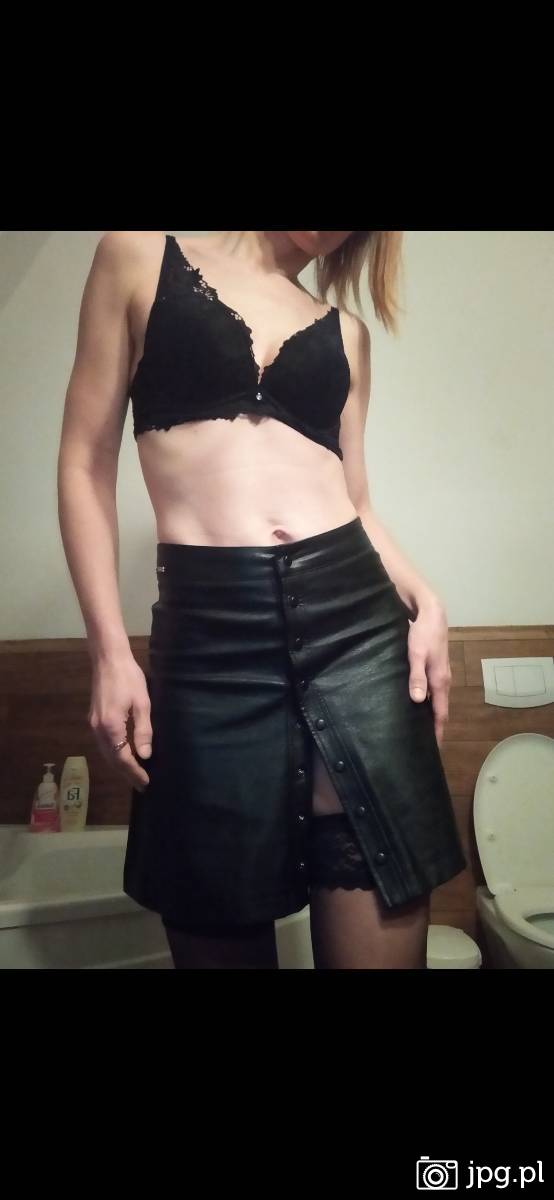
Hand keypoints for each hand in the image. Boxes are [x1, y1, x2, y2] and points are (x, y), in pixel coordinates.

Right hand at [88, 656, 152, 791]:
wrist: (107, 658)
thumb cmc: (129, 677)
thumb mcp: (142, 703)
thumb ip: (143, 731)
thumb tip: (145, 755)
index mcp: (111, 727)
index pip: (123, 758)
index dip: (135, 772)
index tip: (146, 782)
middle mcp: (98, 729)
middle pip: (112, 759)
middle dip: (127, 773)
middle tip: (141, 785)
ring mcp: (93, 724)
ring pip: (106, 753)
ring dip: (119, 766)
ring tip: (134, 774)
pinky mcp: (93, 718)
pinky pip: (103, 744)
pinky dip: (113, 754)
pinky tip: (123, 756)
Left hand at [406, 598, 450, 747]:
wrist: (431, 612)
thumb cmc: (423, 632)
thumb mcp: (416, 654)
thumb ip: (416, 676)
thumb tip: (417, 700)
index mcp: (440, 681)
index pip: (440, 713)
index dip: (437, 731)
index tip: (433, 749)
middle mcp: (443, 680)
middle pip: (439, 709)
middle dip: (434, 727)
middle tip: (421, 745)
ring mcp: (440, 674)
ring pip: (435, 700)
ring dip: (429, 714)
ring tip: (417, 729)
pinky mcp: (433, 667)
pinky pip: (431, 690)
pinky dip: (426, 701)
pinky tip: (415, 704)